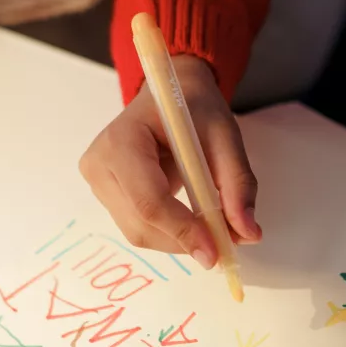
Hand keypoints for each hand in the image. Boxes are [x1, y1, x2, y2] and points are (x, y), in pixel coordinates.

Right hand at [79, 55, 261, 269]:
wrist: (170, 93)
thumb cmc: (194, 108)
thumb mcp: (224, 136)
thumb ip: (238, 184)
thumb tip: (248, 234)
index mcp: (122, 140)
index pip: (148, 199)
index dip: (182, 229)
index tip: (214, 252)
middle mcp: (99, 164)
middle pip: (141, 223)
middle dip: (184, 240)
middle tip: (223, 246)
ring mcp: (97, 182)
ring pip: (139, 233)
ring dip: (178, 239)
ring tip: (209, 227)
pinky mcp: (104, 195)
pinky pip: (137, 227)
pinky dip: (169, 232)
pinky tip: (189, 218)